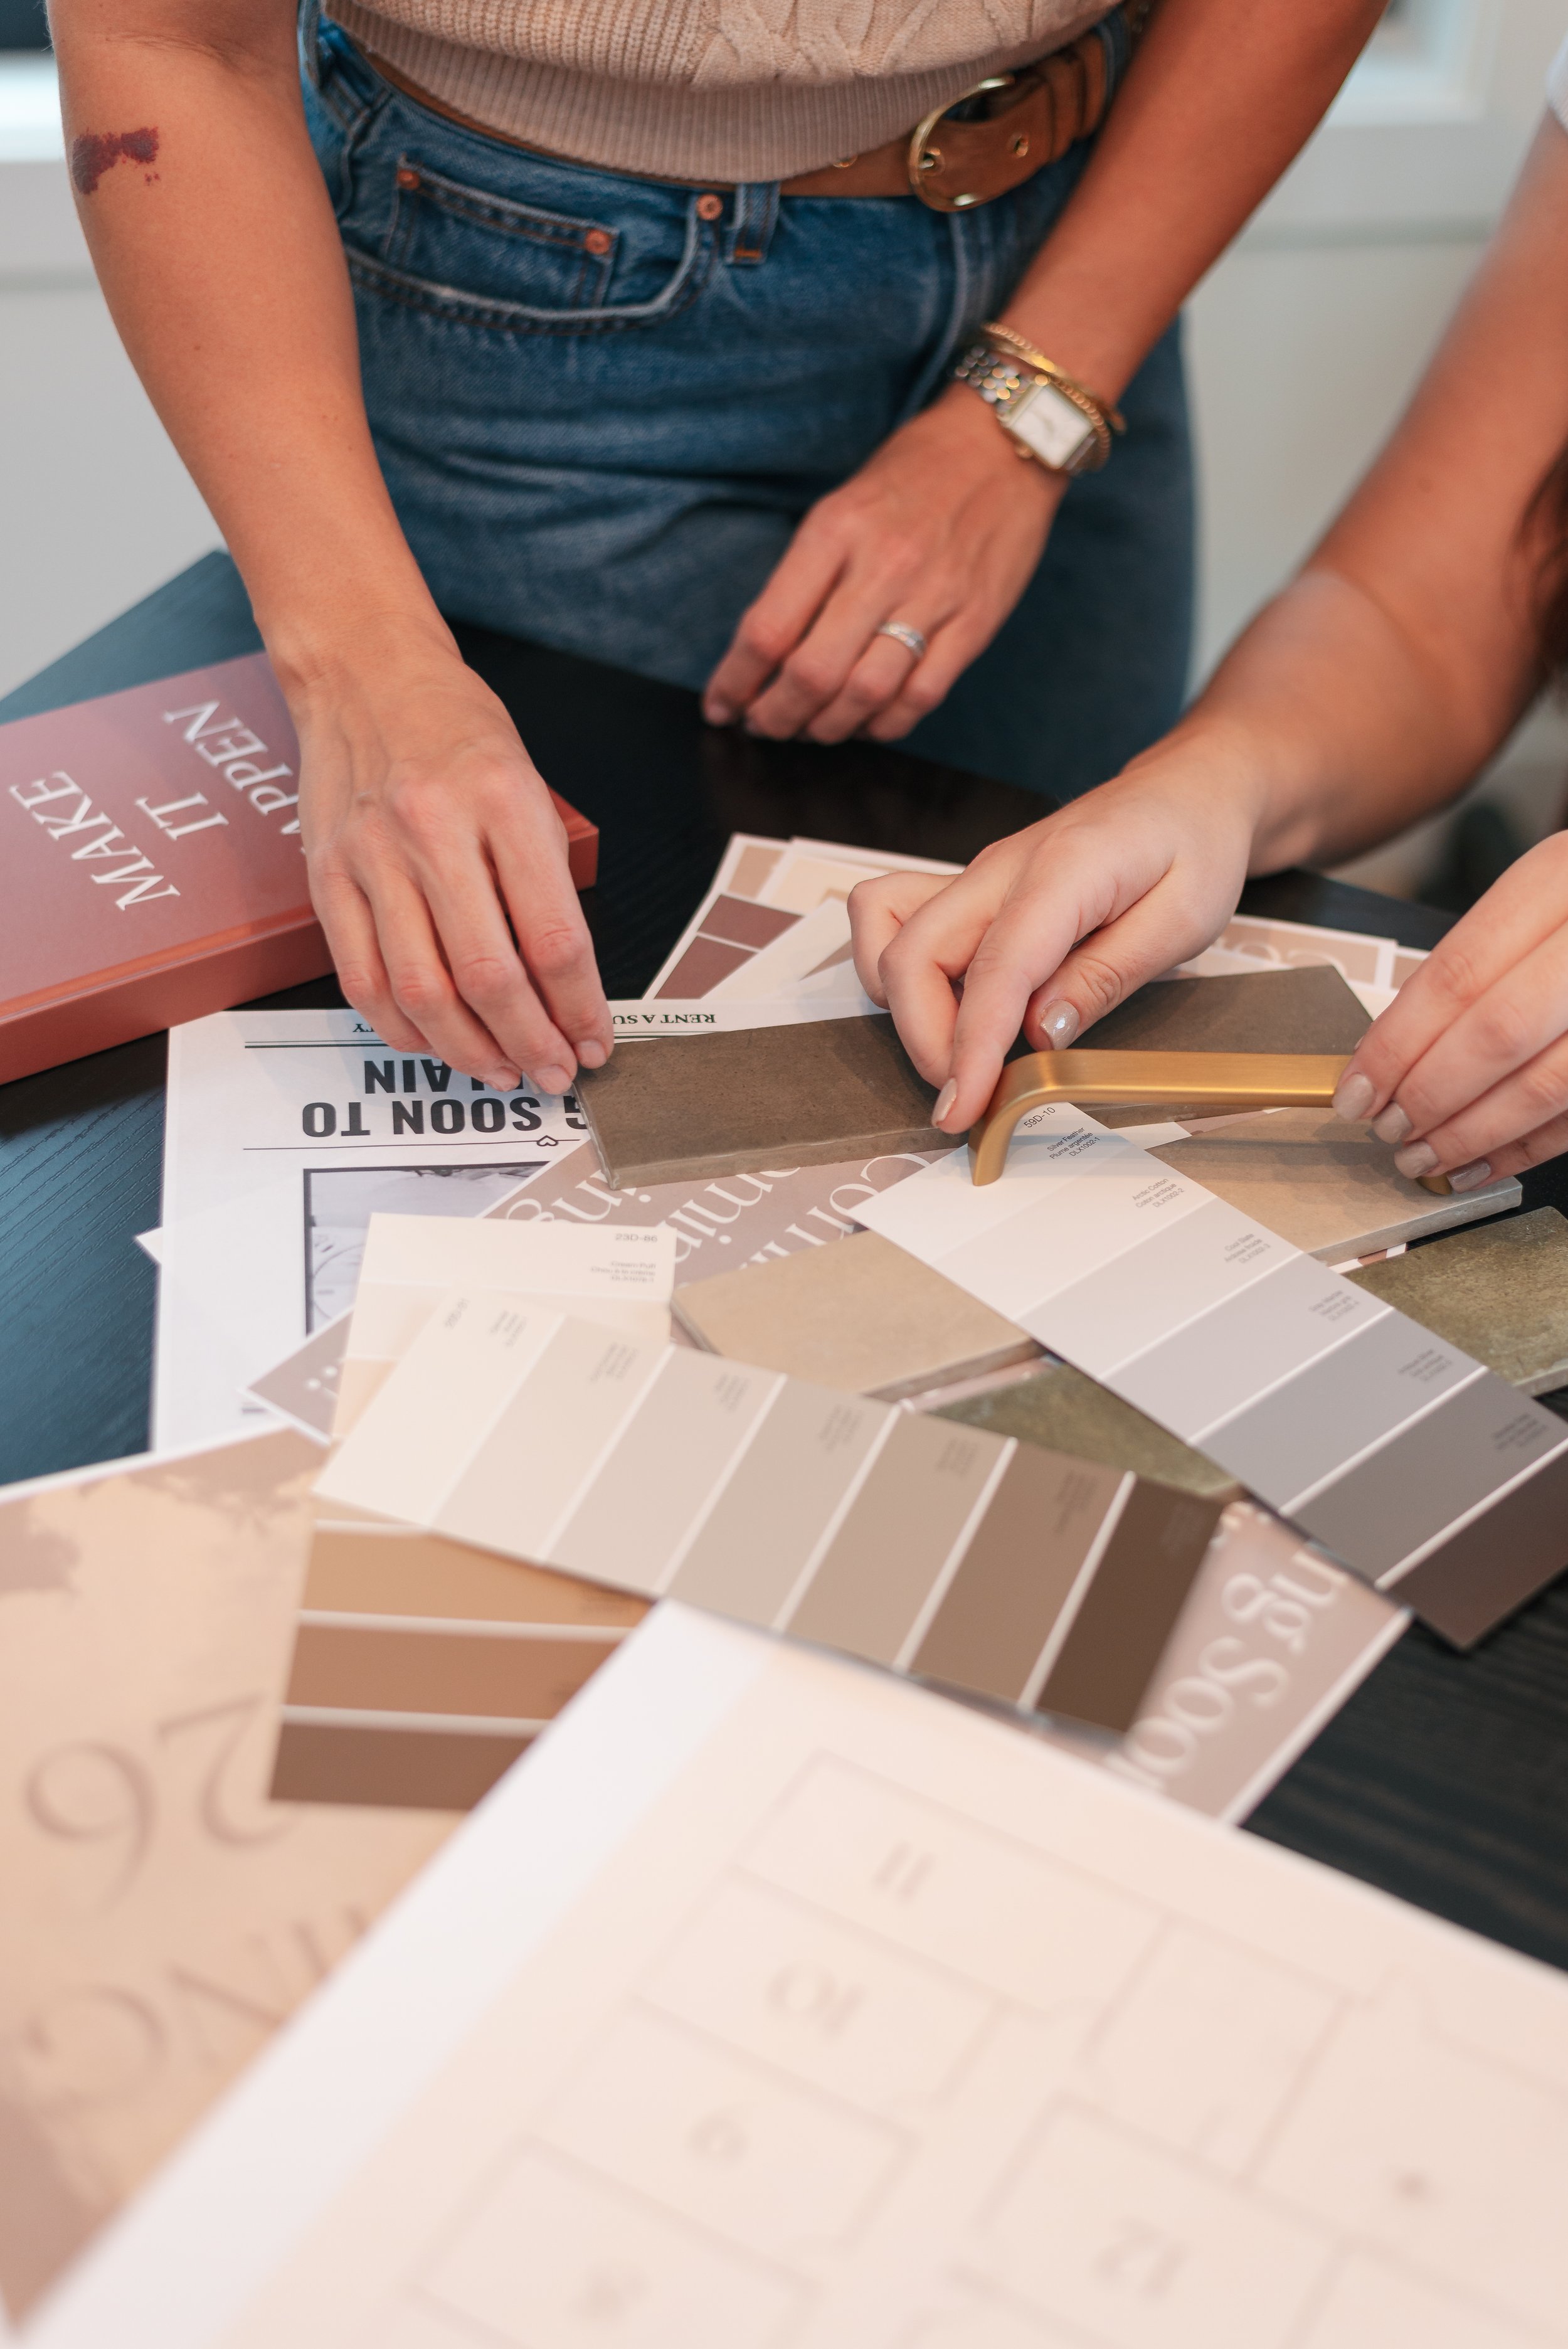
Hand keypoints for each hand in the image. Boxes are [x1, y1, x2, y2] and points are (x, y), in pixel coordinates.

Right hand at [293, 620, 610, 1092]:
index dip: (581, 1008)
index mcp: (503, 802)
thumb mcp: (528, 789)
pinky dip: (402, 1029)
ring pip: (423, 991)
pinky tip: (436, 1045)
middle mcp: (433, 830)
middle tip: (556, 1073)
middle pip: (490, 976)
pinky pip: (362, 979)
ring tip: (503, 1071)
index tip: (597, 1042)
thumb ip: (544, 886)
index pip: (553, 937)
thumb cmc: (457, 731)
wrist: (363, 674)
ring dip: (469, 1051)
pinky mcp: (325, 877)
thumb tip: (565, 990)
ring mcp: (371, 857)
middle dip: (532, 1042)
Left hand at [702, 386, 1061, 743]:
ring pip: (865, 694)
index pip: (767, 629)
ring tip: (810, 727)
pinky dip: (885, 723)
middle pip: (812, 674)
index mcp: (835, 532)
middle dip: (774, 716)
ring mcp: (933, 599)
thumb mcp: (841, 507)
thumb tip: (765, 652)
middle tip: (763, 724)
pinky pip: (921, 697)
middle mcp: (882, 567)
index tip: (721, 704)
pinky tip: (867, 720)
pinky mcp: (974, 624)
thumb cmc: (913, 475)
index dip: (734, 681)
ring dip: (826, 727)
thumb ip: (804, 577)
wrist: (1002, 446)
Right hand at [849, 734, 1261, 1130]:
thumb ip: (1107, 975)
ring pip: (886, 933)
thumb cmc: (1194, 845)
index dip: (971, 1046)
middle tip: (967, 1095)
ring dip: (903, 1005)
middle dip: (925, 1039)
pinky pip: (895, 920)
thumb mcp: (1185, 918)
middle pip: (912, 953)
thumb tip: (1041, 1034)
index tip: (963, 1105)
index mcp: (1065, 869)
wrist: (1186, 790)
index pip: (996, 968)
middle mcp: (1001, 868)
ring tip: (956, 1052)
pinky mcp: (970, 890)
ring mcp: (977, 876)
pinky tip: (947, 1006)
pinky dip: (901, 973)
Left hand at [1331, 832, 1567, 1185]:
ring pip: (1543, 1086)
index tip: (1356, 1089)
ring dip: (1471, 1134)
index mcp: (1559, 878)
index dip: (1394, 1044)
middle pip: (1496, 1032)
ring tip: (1423, 1155)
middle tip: (1388, 1127)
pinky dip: (1525, 1148)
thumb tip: (1388, 1051)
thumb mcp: (1536, 902)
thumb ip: (1473, 968)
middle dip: (1428, 1094)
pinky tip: (1481, 1161)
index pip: (1456, 974)